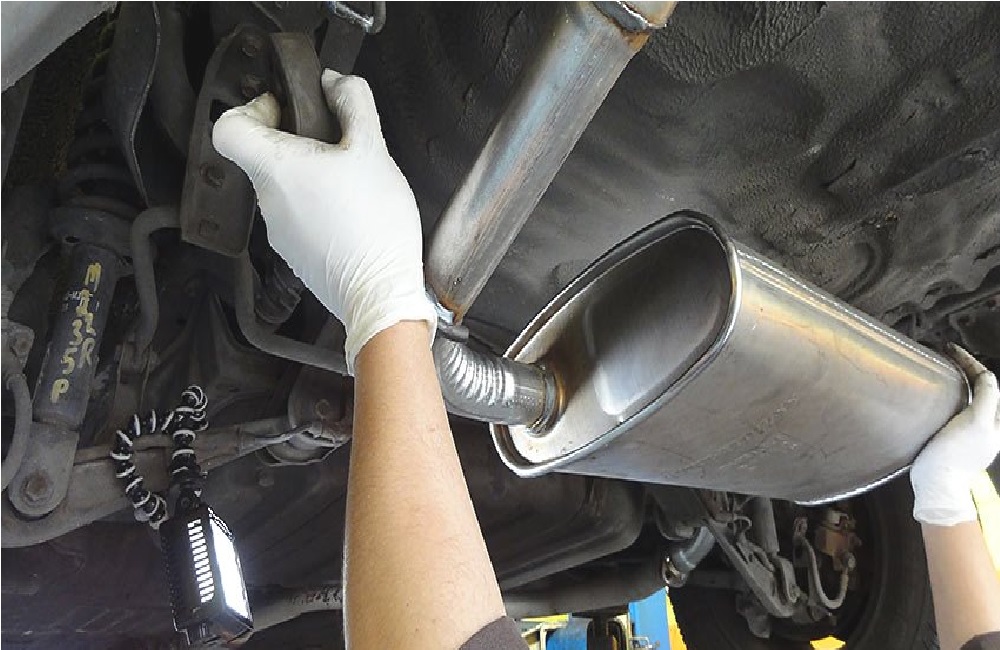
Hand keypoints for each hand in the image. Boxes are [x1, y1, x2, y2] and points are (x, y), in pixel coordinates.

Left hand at [211, 70, 435, 373]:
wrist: (380, 296)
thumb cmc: (374, 225)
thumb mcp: (374, 150)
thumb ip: (354, 104)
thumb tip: (336, 83)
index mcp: (274, 169)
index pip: (227, 126)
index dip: (254, 109)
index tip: (288, 112)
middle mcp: (266, 201)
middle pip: (261, 155)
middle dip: (295, 140)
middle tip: (335, 142)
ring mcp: (278, 231)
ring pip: (282, 186)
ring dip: (310, 175)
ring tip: (350, 180)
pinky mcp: (295, 253)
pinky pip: (297, 215)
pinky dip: (317, 205)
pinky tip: (352, 212)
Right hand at [911, 344, 999, 525]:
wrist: (937, 484)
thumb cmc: (957, 452)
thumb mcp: (978, 422)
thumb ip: (987, 396)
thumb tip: (984, 374)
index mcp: (996, 420)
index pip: (988, 381)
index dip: (971, 361)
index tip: (951, 349)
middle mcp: (987, 425)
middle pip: (981, 388)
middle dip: (966, 369)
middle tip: (946, 356)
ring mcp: (971, 433)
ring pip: (969, 398)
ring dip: (958, 382)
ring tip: (941, 370)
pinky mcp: (954, 440)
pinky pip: (956, 410)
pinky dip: (948, 396)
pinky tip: (935, 395)